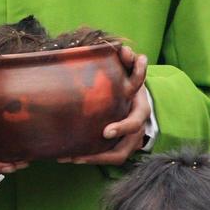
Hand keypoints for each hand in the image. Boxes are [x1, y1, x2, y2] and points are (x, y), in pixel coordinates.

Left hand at [62, 45, 147, 165]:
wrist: (138, 94)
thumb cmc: (131, 81)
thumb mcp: (132, 69)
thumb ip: (129, 60)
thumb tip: (125, 50)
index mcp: (141, 111)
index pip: (134, 123)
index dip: (122, 128)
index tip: (105, 131)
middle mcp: (138, 131)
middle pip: (123, 151)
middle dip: (100, 155)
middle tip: (78, 155)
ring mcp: (130, 141)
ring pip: (114, 158)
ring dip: (91, 159)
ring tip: (68, 158)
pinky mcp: (120, 146)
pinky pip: (107, 157)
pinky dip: (90, 157)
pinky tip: (68, 156)